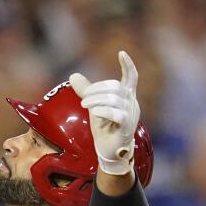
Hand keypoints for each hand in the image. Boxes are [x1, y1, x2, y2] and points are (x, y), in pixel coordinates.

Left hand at [69, 51, 139, 175]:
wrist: (110, 152)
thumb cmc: (105, 128)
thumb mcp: (94, 106)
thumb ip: (87, 91)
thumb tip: (73, 76)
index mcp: (127, 97)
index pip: (131, 78)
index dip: (128, 65)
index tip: (121, 53)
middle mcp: (131, 104)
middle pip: (116, 87)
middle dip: (97, 89)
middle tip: (84, 98)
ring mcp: (131, 116)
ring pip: (115, 99)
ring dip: (96, 99)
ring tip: (84, 104)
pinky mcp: (126, 128)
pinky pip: (117, 114)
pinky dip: (103, 110)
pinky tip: (94, 112)